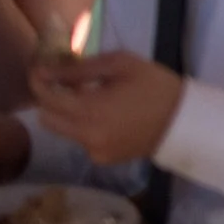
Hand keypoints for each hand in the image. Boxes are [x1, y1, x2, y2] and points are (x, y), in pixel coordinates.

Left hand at [28, 51, 183, 167]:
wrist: (185, 121)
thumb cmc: (156, 86)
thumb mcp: (122, 65)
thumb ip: (81, 69)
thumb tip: (47, 71)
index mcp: (89, 110)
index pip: (46, 99)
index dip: (39, 83)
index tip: (40, 71)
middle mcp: (85, 135)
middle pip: (47, 120)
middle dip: (51, 101)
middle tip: (66, 86)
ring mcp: (93, 150)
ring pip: (64, 131)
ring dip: (69, 114)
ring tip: (93, 99)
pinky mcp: (103, 159)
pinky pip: (82, 140)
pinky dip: (87, 127)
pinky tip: (109, 117)